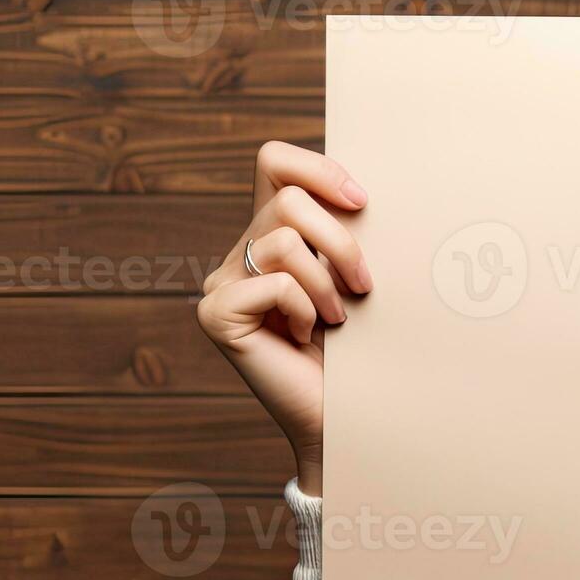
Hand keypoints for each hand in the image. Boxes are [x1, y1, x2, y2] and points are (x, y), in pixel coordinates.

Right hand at [196, 141, 372, 495]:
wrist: (347, 417)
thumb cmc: (359, 350)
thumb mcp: (354, 277)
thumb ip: (342, 232)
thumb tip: (362, 195)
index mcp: (270, 235)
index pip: (275, 162)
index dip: (317, 167)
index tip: (362, 203)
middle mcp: (239, 254)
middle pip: (288, 201)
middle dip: (339, 241)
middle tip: (363, 285)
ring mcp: (221, 283)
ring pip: (283, 240)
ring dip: (326, 281)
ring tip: (336, 318)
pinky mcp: (216, 314)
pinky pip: (274, 282)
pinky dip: (304, 308)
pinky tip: (306, 338)